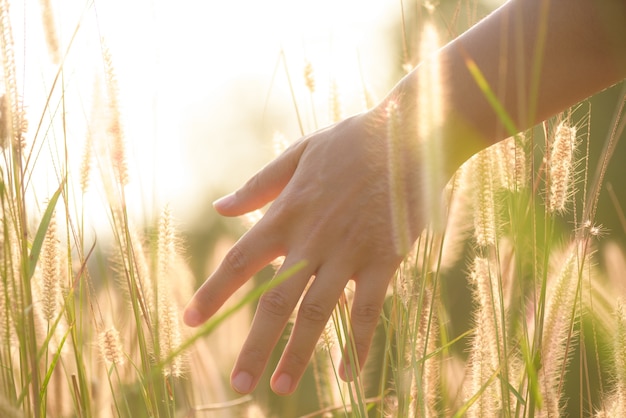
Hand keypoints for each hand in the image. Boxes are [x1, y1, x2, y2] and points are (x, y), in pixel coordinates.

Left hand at [183, 108, 426, 394]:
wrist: (408, 134)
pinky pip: (369, 310)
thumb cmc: (351, 142)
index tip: (190, 320)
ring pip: (317, 312)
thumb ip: (258, 187)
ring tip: (282, 387)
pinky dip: (358, 342)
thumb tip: (219, 209)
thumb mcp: (298, 155)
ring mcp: (348, 253)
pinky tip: (349, 373)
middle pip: (275, 301)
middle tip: (241, 384)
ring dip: (299, 352)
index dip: (214, 292)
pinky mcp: (384, 259)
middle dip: (255, 344)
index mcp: (287, 214)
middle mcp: (311, 240)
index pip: (240, 261)